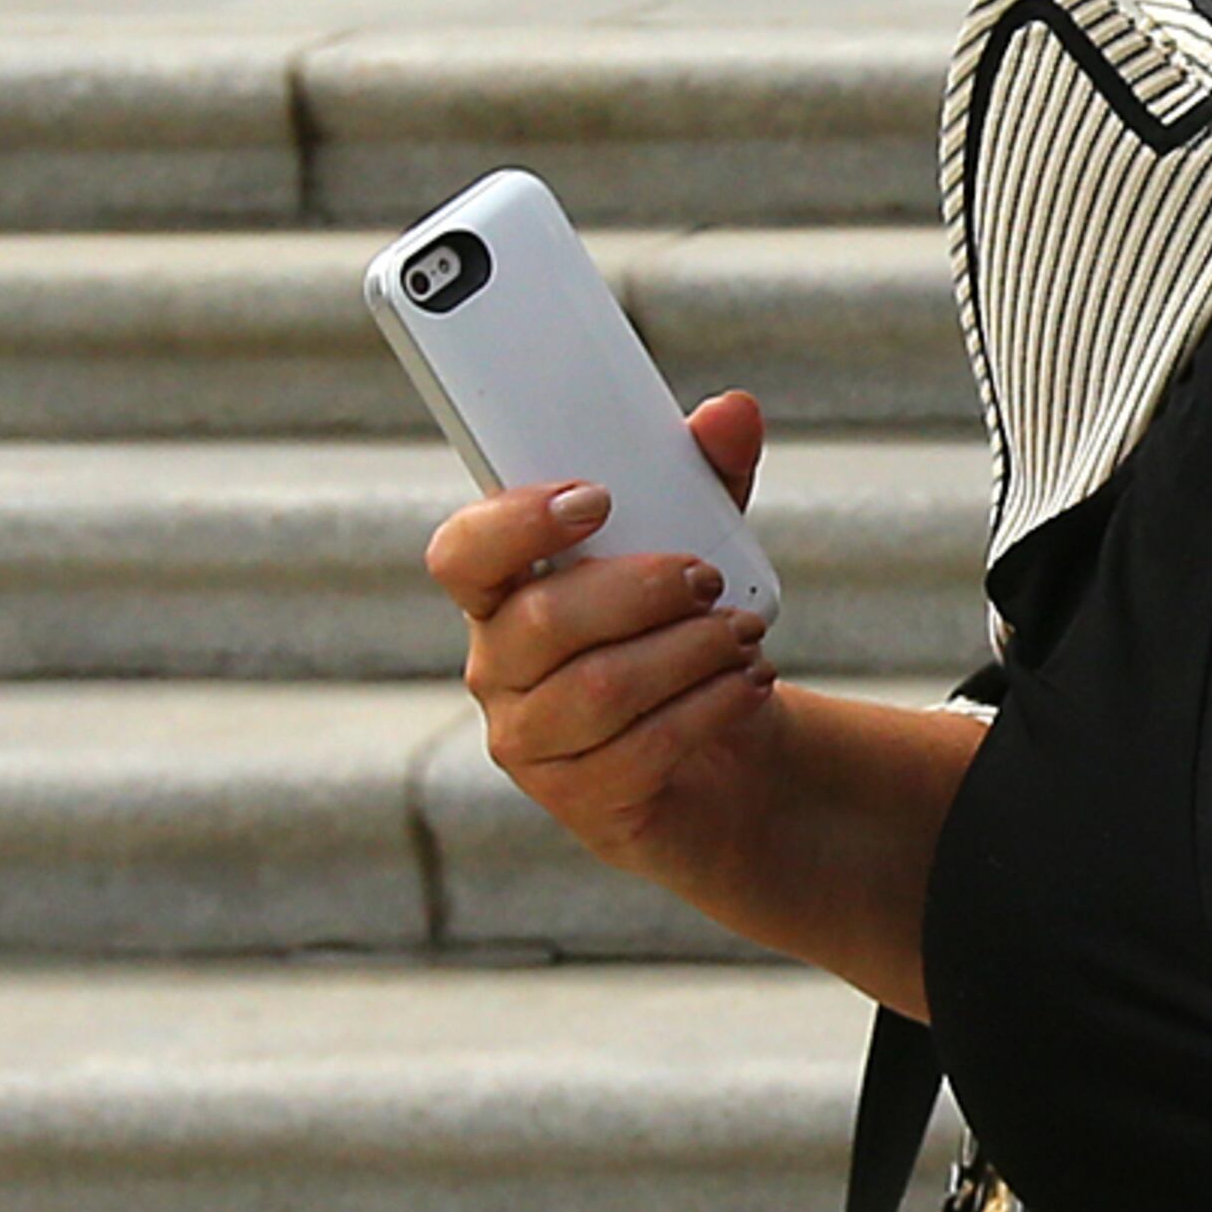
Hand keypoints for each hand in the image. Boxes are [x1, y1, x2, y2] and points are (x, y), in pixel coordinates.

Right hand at [429, 392, 780, 891]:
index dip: (515, 523)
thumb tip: (731, 412)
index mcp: (504, 592)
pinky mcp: (581, 799)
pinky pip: (638, 752)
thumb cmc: (687, 635)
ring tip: (742, 637)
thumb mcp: (706, 549)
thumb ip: (711, 480)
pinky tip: (748, 684)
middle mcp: (500, 667)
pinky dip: (707, 709)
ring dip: (687, 653)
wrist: (727, 756)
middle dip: (641, 590)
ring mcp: (531, 740)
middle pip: (543, 621)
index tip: (597, 498)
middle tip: (708, 580)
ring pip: (598, 690)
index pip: (464, 555)